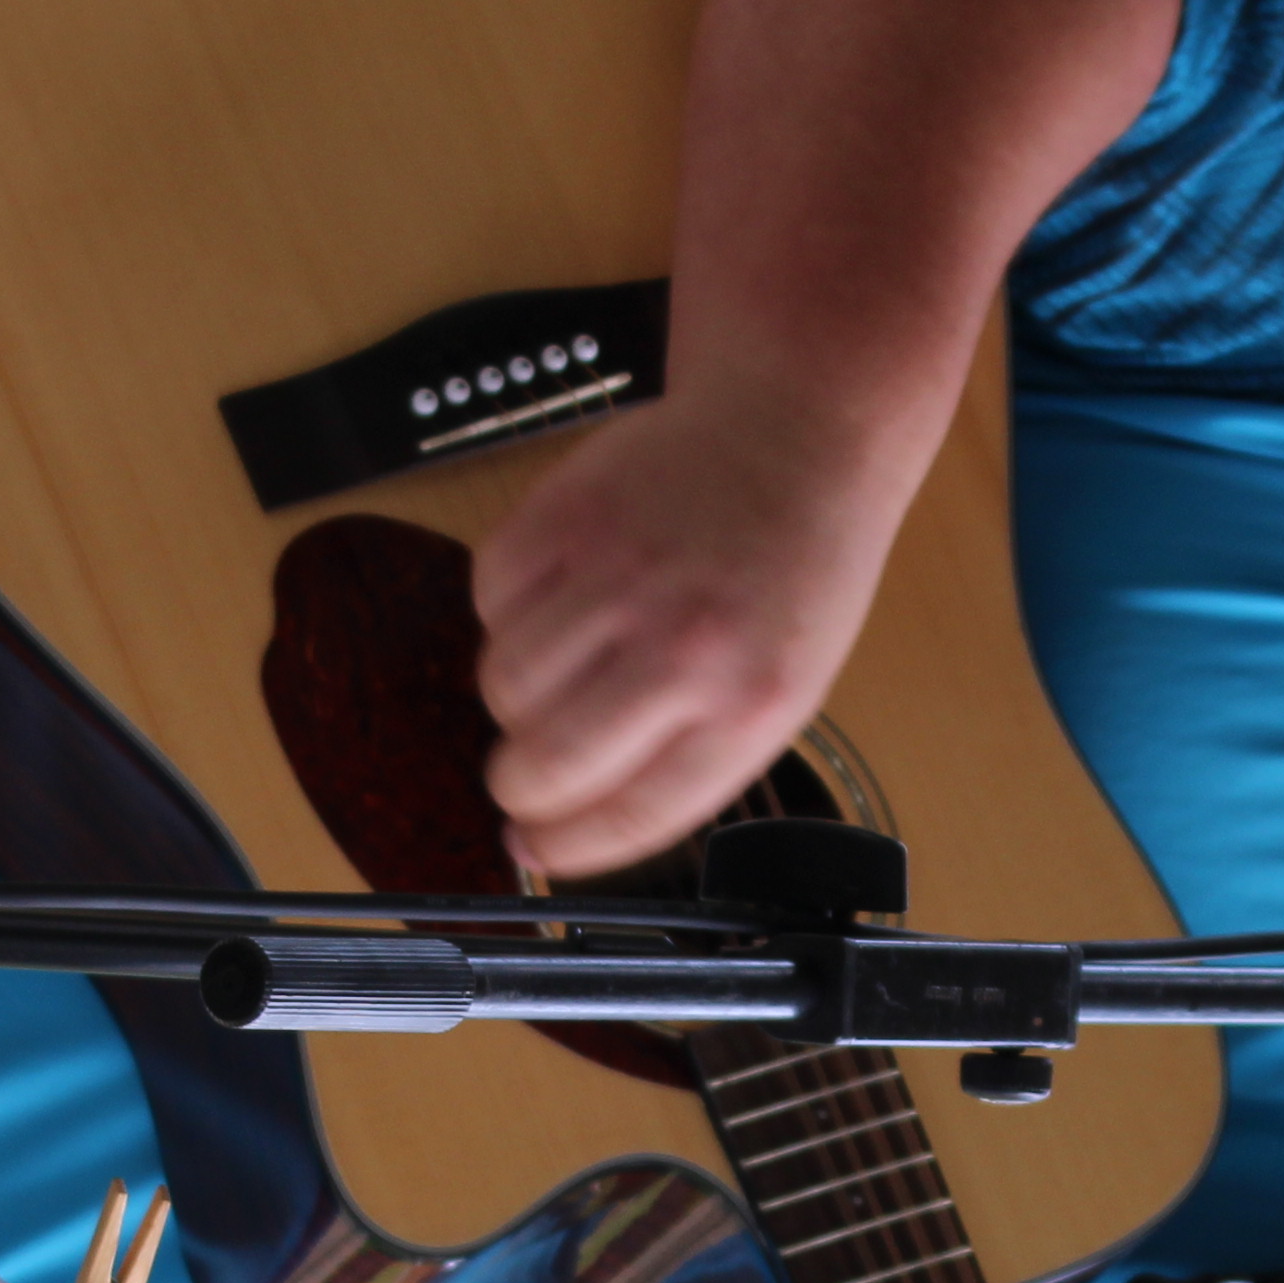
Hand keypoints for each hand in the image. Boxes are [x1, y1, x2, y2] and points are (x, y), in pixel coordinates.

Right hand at [471, 395, 906, 878]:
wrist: (795, 432)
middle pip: (543, 763)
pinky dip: (507, 608)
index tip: (534, 850)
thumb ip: (682, 763)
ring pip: (502, 685)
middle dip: (518, 784)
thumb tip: (558, 830)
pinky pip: (488, 597)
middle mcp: (684, 647)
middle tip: (524, 770)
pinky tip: (562, 590)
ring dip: (516, 693)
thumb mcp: (779, 689)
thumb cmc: (791, 572)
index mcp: (749, 707)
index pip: (626, 817)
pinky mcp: (566, 514)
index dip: (563, 849)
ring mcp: (620, 576)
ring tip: (566, 661)